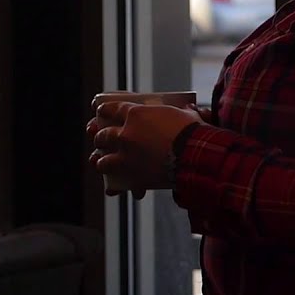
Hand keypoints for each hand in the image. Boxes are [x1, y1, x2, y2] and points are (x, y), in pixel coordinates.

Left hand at [87, 101, 203, 198]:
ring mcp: (125, 154)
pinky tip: (111, 186)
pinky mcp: (130, 173)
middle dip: (100, 137)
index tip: (101, 111)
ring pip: (102, 158)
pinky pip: (113, 180)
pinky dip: (112, 185)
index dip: (104, 109)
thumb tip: (189, 108)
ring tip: (102, 162)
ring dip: (100, 160)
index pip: (112, 108)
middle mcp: (126, 133)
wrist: (195, 153)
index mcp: (136, 113)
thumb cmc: (193, 131)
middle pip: (103, 134)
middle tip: (102, 139)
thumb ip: (182, 111)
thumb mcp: (187, 114)